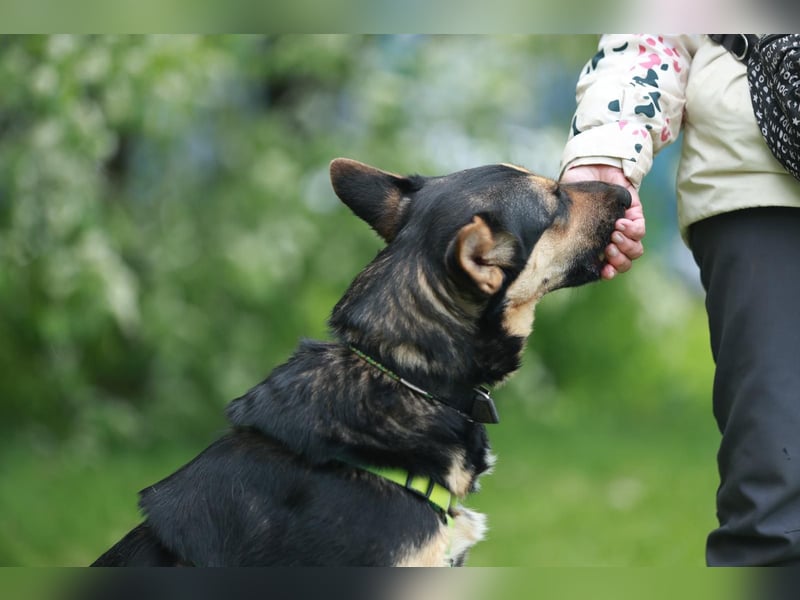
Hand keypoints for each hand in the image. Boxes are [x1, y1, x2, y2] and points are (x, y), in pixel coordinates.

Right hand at [561, 165, 644, 279]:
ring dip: (625, 246)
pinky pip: (640, 230)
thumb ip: (567, 232)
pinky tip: (619, 223)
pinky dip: (632, 230)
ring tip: (613, 235)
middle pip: (623, 263)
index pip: (606, 268)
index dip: (607, 273)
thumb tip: (559, 253)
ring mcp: (625, 229)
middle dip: (618, 260)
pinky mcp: (635, 214)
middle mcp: (611, 240)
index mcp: (595, 246)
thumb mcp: (566, 217)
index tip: (603, 271)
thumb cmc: (571, 194)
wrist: (584, 168)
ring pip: (635, 250)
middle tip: (608, 249)